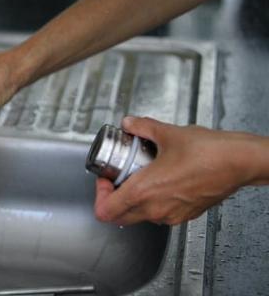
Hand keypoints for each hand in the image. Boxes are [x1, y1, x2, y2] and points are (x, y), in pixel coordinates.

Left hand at [94, 116, 264, 225]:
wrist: (239, 162)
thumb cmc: (209, 152)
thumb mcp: (166, 133)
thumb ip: (142, 127)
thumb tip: (129, 123)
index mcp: (144, 192)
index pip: (106, 210)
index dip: (99, 194)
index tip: (106, 178)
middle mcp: (155, 209)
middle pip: (119, 216)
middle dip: (113, 197)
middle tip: (118, 177)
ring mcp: (171, 215)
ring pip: (139, 215)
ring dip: (133, 198)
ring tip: (140, 175)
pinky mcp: (184, 215)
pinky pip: (159, 213)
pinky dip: (152, 200)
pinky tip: (160, 179)